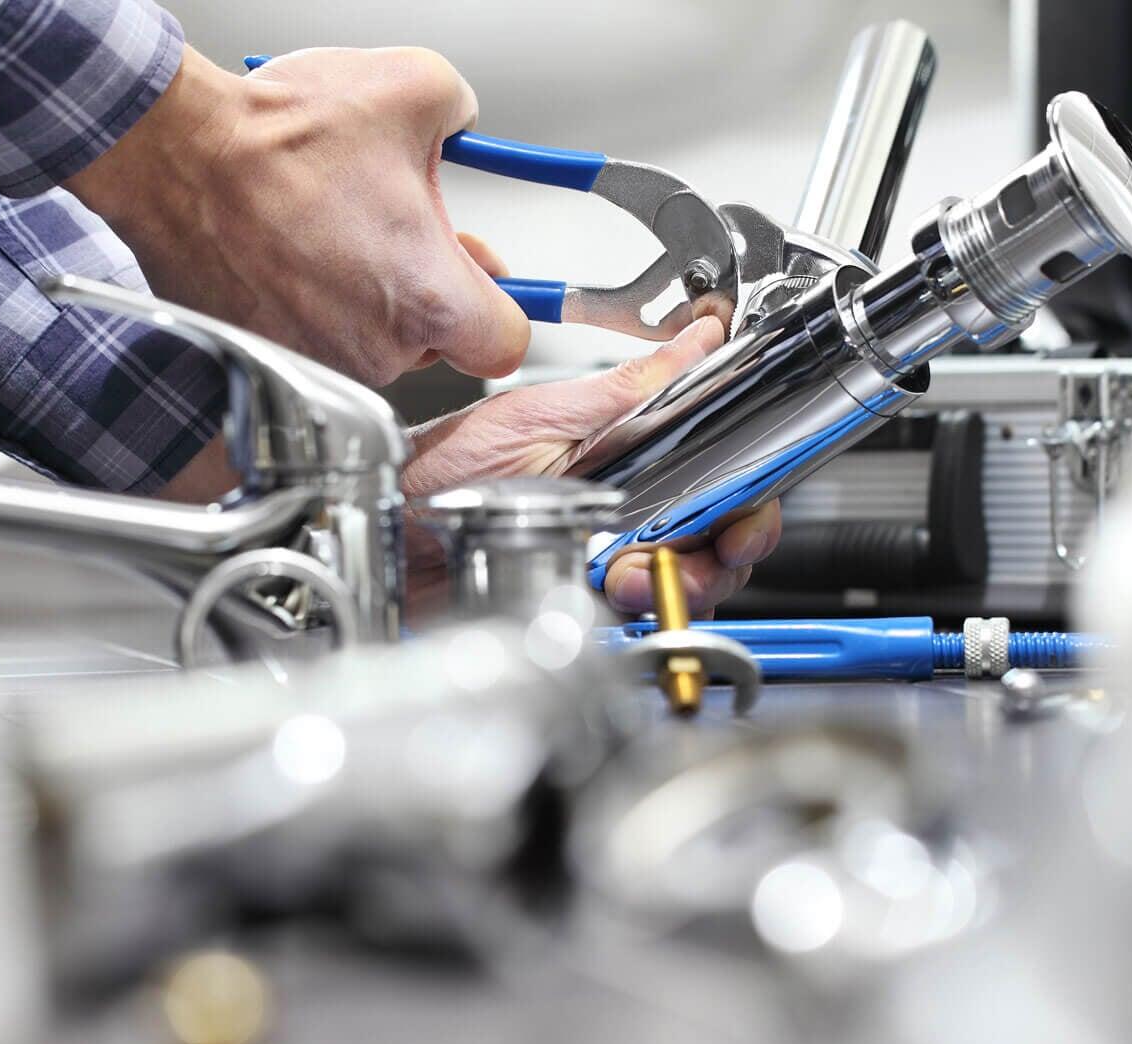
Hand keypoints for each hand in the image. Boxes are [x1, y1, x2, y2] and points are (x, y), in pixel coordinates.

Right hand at [66, 46, 528, 386]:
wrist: (177, 156)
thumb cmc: (281, 135)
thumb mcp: (417, 87)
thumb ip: (467, 115)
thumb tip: (464, 125)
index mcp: (430, 299)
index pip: (504, 344)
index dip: (501, 303)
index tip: (485, 275)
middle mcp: (377, 349)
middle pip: (436, 340)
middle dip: (426, 285)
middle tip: (398, 225)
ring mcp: (320, 360)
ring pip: (374, 340)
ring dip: (367, 294)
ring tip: (332, 228)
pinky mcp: (270, 356)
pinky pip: (313, 337)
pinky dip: (309, 301)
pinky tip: (291, 248)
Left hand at [402, 317, 781, 617]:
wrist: (385, 532)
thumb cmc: (442, 471)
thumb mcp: (538, 416)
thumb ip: (625, 388)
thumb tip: (697, 337)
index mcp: (626, 455)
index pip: (716, 476)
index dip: (744, 498)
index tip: (746, 513)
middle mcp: (622, 509)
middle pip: (714, 537)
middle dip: (721, 550)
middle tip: (701, 553)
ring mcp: (601, 558)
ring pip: (685, 582)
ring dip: (679, 581)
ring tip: (635, 571)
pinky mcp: (578, 600)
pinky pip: (636, 617)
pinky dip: (637, 610)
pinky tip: (611, 593)